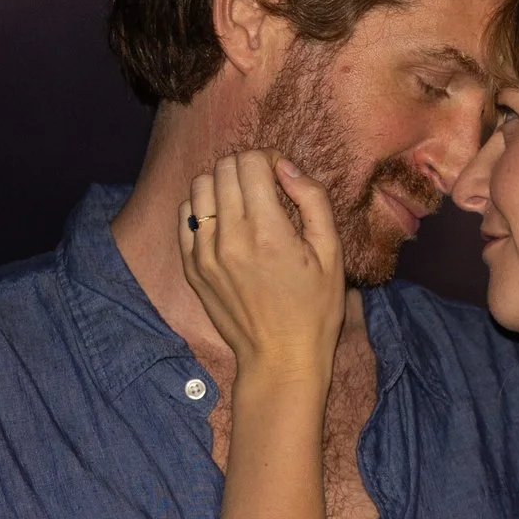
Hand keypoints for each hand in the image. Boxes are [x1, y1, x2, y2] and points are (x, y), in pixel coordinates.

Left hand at [177, 151, 344, 381]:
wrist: (280, 358)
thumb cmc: (315, 309)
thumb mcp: (332, 255)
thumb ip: (314, 202)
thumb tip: (287, 167)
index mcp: (268, 232)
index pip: (251, 162)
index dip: (269, 160)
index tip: (282, 177)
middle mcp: (230, 237)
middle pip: (224, 168)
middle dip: (247, 168)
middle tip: (265, 187)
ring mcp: (204, 253)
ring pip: (199, 185)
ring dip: (222, 184)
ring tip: (243, 203)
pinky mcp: (192, 266)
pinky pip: (185, 215)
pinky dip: (204, 208)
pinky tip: (224, 222)